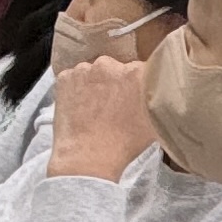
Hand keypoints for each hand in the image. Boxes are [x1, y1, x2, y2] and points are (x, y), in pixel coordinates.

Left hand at [49, 53, 156, 179]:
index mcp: (137, 71)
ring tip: (95, 109)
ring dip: (95, 85)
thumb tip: (156, 90)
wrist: (87, 157)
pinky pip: (73, 79)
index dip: (137, 83)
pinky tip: (80, 108)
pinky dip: (76, 89)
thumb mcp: (154, 119)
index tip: (134, 95)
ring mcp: (84, 69)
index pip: (140, 69)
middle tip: (114, 104)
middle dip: (115, 82)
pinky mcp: (64, 78)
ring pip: (93, 73)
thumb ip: (156, 97)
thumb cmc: (124, 143)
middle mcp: (110, 64)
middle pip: (115, 68)